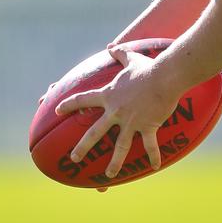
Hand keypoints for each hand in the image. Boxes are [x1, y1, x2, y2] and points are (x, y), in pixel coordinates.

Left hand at [55, 45, 180, 179]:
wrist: (164, 76)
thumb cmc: (147, 67)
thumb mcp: (131, 58)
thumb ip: (120, 53)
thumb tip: (112, 46)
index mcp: (109, 96)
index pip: (83, 100)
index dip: (69, 105)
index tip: (57, 110)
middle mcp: (116, 111)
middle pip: (95, 132)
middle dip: (83, 146)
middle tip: (74, 159)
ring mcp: (130, 121)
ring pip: (119, 146)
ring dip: (114, 163)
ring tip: (108, 176)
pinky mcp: (147, 126)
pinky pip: (149, 145)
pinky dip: (153, 156)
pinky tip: (154, 167)